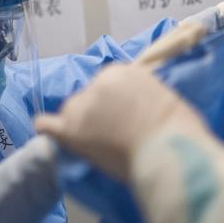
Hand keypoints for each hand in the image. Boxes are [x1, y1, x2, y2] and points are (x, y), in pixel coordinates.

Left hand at [35, 64, 209, 180]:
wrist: (167, 150)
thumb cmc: (177, 129)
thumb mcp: (162, 98)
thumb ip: (141, 97)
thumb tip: (137, 110)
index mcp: (122, 71)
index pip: (107, 85)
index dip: (115, 104)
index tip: (125, 118)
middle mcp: (97, 82)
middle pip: (88, 97)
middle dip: (98, 114)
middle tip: (113, 135)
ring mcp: (81, 106)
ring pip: (70, 113)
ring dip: (80, 126)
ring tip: (97, 145)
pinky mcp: (70, 130)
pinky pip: (46, 125)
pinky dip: (49, 131)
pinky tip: (54, 137)